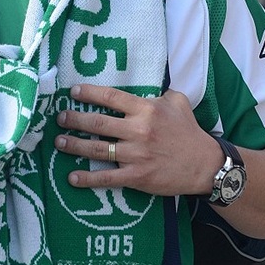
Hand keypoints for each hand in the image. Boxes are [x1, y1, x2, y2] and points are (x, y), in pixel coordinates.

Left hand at [54, 84, 222, 196]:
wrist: (205, 165)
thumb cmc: (190, 132)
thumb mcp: (178, 103)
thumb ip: (160, 93)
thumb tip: (148, 85)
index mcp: (146, 110)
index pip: (111, 98)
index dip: (89, 93)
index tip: (73, 92)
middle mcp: (139, 131)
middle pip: (98, 124)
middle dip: (75, 120)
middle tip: (59, 118)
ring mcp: (136, 155)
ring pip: (98, 149)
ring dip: (74, 145)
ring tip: (59, 142)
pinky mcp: (137, 176)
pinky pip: (107, 177)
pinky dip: (88, 179)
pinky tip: (72, 178)